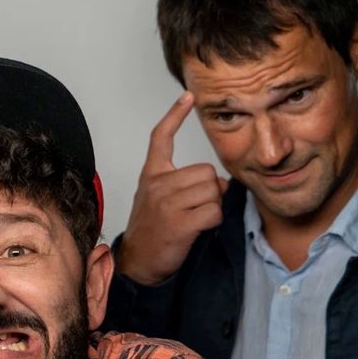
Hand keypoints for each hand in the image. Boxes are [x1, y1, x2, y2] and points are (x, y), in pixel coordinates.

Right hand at [118, 92, 228, 285]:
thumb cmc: (151, 230)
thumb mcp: (157, 198)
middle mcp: (157, 184)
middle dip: (210, 189)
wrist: (138, 262)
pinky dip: (213, 221)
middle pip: (205, 172)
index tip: (188, 96)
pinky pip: (213, 211)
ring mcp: (167, 203)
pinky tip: (199, 228)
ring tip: (195, 218)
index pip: (161, 137)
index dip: (175, 115)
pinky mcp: (179, 223)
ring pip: (212, 191)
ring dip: (212, 206)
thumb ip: (183, 183)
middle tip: (197, 206)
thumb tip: (219, 181)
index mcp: (151, 174)